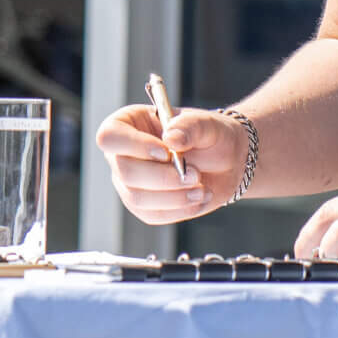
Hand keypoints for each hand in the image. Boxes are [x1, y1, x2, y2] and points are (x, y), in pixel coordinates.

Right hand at [95, 103, 245, 224]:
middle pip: (125, 171)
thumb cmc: (211, 136)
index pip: (110, 136)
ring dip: (174, 197)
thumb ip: (190, 125)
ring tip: (201, 188)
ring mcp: (130, 183)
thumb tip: (171, 138)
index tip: (166, 151)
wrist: (227, 162)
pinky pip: (153, 215)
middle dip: (164, 177)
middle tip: (194, 173)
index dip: (134, 146)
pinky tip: (198, 197)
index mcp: (130, 124)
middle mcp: (123, 154)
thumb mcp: (207, 123)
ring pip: (137, 197)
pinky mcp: (144, 206)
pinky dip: (180, 209)